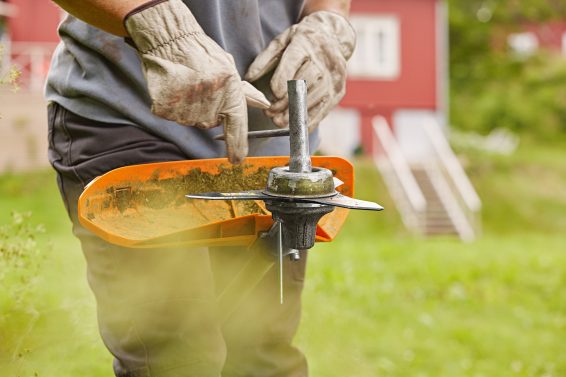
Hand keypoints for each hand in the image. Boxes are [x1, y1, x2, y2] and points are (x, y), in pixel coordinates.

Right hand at [124, 0, 269, 163]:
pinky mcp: (166, 109)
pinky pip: (173, 116)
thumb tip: (265, 104)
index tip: (237, 161)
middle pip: (210, 122)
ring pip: (191, 120)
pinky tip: (174, 87)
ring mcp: (186, 108)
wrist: (170, 40)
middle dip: (208, 109)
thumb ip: (244, 91)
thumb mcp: (228, 68)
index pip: (237, 126)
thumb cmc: (201, 52)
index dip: (237, 146)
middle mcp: (209, 103)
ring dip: (189, 107)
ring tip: (186, 84)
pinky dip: (173, 105)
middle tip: (201, 86)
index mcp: (229, 92)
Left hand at [245, 11, 354, 130]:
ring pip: (312, 100)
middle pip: (303, 85)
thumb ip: (264, 59)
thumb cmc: (301, 41)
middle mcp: (323, 61)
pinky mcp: (338, 91)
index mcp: (305, 44)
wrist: (332, 38)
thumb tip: (248, 78)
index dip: (281, 82)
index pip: (293, 63)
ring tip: (278, 121)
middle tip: (270, 113)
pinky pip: (323, 110)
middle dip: (284, 103)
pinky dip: (308, 121)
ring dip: (293, 115)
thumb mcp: (281, 42)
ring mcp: (334, 77)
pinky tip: (296, 127)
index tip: (272, 94)